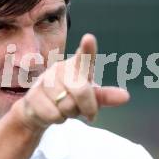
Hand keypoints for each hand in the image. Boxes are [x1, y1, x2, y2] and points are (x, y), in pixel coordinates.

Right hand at [14, 33, 129, 131]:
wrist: (38, 111)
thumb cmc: (69, 98)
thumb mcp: (90, 97)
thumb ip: (105, 96)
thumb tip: (125, 97)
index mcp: (77, 66)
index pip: (84, 56)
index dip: (87, 48)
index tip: (89, 38)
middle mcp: (60, 69)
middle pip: (81, 91)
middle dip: (87, 107)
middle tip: (87, 113)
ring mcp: (44, 80)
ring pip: (66, 105)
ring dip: (69, 114)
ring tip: (63, 108)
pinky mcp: (33, 95)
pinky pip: (53, 114)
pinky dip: (57, 119)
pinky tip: (52, 112)